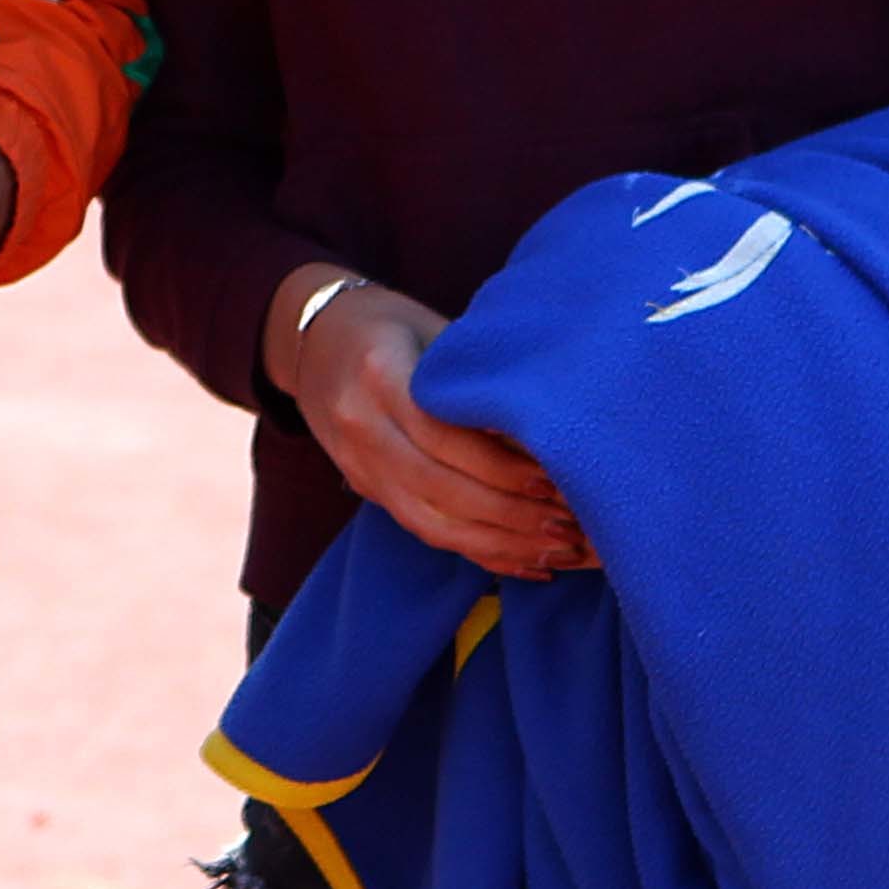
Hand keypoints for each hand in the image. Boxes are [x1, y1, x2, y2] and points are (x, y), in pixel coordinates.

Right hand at [266, 270, 588, 578]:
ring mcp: (357, 464)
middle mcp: (359, 425)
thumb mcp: (434, 330)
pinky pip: (425, 532)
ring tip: (560, 552)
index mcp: (377, 374)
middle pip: (440, 487)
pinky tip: (528, 563)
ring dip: (501, 544)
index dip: (500, 465)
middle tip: (572, 525)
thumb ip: (479, 377)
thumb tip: (555, 423)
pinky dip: (480, 553)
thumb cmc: (394, 325)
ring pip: (432, 523)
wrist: (316, 339)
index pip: (442, 435)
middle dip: (511, 514)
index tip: (555, 479)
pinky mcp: (366, 488)